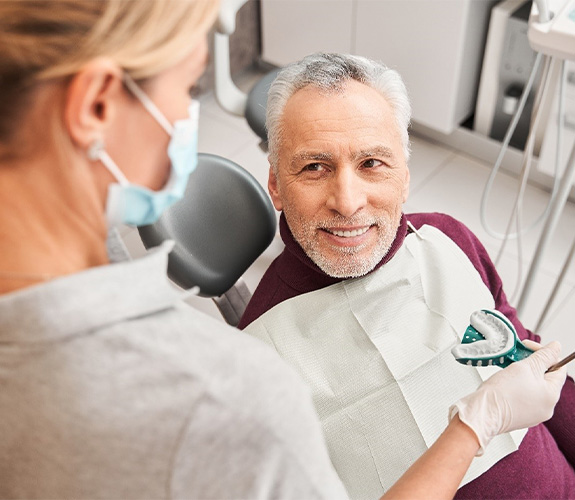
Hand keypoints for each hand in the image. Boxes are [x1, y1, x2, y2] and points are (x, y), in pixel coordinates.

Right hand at [449, 341, 566, 454]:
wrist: (483, 412)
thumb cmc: (502, 393)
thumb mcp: (525, 367)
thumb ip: (544, 356)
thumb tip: (556, 347)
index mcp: (552, 395)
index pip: (558, 369)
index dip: (545, 354)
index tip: (530, 347)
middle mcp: (546, 407)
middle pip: (545, 378)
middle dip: (531, 365)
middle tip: (517, 357)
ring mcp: (533, 414)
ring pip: (532, 387)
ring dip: (522, 376)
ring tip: (508, 370)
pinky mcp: (520, 416)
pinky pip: (523, 397)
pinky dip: (516, 387)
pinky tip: (505, 383)